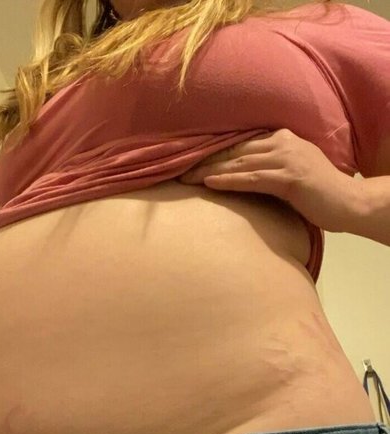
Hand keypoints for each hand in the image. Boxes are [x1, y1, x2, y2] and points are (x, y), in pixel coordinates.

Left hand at [179, 129, 363, 232]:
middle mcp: (282, 143)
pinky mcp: (289, 178)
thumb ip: (268, 167)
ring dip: (209, 171)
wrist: (348, 203)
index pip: (240, 142)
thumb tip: (240, 174)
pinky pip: (251, 178)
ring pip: (239, 163)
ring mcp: (286, 158)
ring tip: (184, 179)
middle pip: (234, 150)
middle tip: (176, 169)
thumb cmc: (319, 193)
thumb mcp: (291, 172)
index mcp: (282, 138)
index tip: (188, 157)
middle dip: (204, 160)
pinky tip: (208, 183)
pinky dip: (228, 180)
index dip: (213, 151)